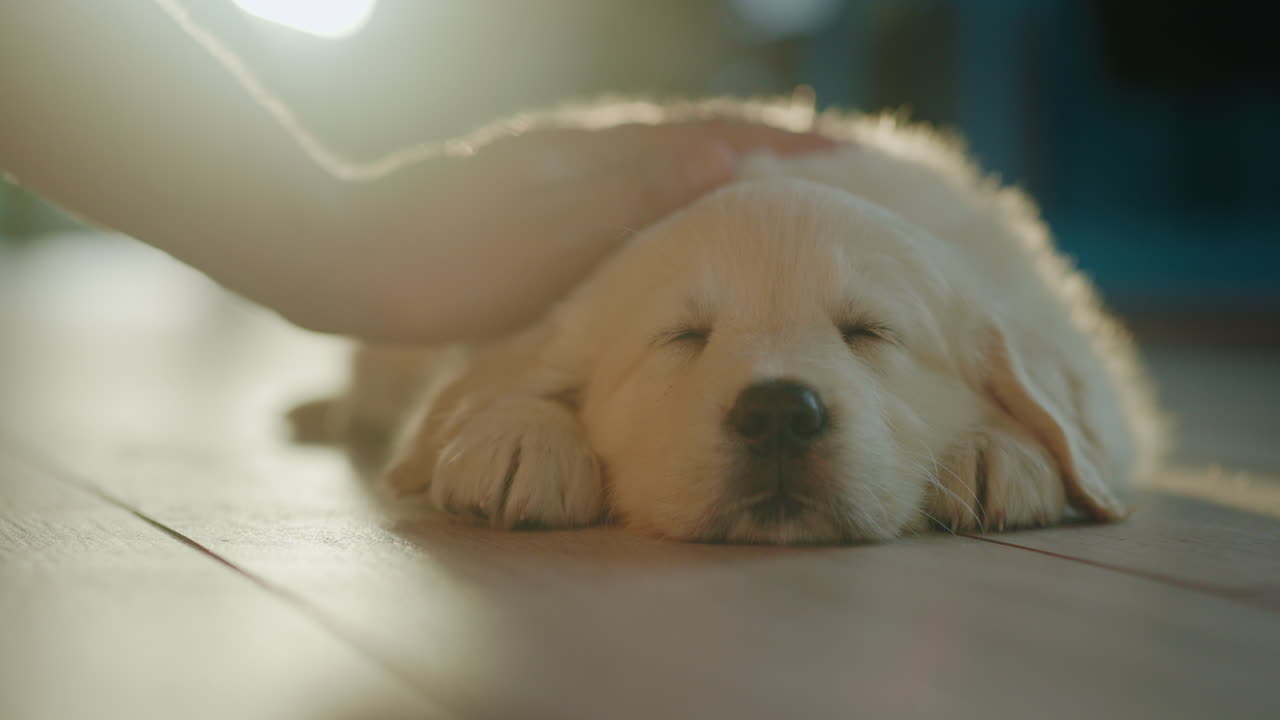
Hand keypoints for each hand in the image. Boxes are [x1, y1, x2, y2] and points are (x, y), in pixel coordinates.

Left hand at [317, 118, 833, 341]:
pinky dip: (675, 194)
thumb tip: (731, 156)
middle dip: (766, 146)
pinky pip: (631, 189)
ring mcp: (559, 172)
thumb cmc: (442, 258)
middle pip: (696, 138)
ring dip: (724, 166)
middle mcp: (585, 152)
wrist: (343, 256)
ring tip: (773, 186)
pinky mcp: (535, 202)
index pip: (714, 138)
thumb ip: (635, 190)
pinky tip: (675, 220)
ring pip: (663, 162)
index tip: (848, 153)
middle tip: (830, 161)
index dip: (784, 147)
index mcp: (599, 154)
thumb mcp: (546, 230)